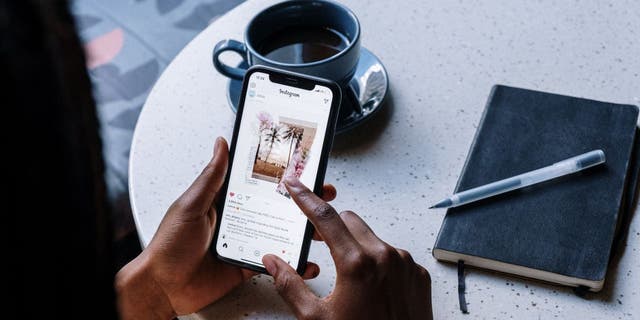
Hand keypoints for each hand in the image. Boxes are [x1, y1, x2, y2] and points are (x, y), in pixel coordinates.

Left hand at [116, 137, 336, 318]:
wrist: (164, 287)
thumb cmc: (170, 245)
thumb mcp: (191, 205)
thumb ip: (211, 177)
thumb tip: (221, 144)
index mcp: (228, 199)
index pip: (261, 182)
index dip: (284, 176)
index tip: (305, 168)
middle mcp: (241, 218)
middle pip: (278, 206)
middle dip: (304, 201)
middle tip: (324, 194)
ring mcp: (248, 241)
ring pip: (282, 232)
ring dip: (304, 230)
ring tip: (320, 228)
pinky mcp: (250, 264)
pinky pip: (277, 261)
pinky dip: (294, 262)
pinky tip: (306, 260)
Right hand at [262, 177, 432, 319]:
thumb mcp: (316, 319)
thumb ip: (290, 285)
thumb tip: (273, 262)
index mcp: (357, 264)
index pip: (324, 218)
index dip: (305, 198)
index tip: (295, 185)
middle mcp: (385, 257)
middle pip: (350, 221)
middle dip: (332, 227)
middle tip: (318, 243)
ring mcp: (405, 264)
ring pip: (372, 237)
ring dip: (356, 245)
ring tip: (349, 276)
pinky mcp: (418, 274)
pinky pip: (393, 254)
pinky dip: (378, 261)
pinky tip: (371, 285)